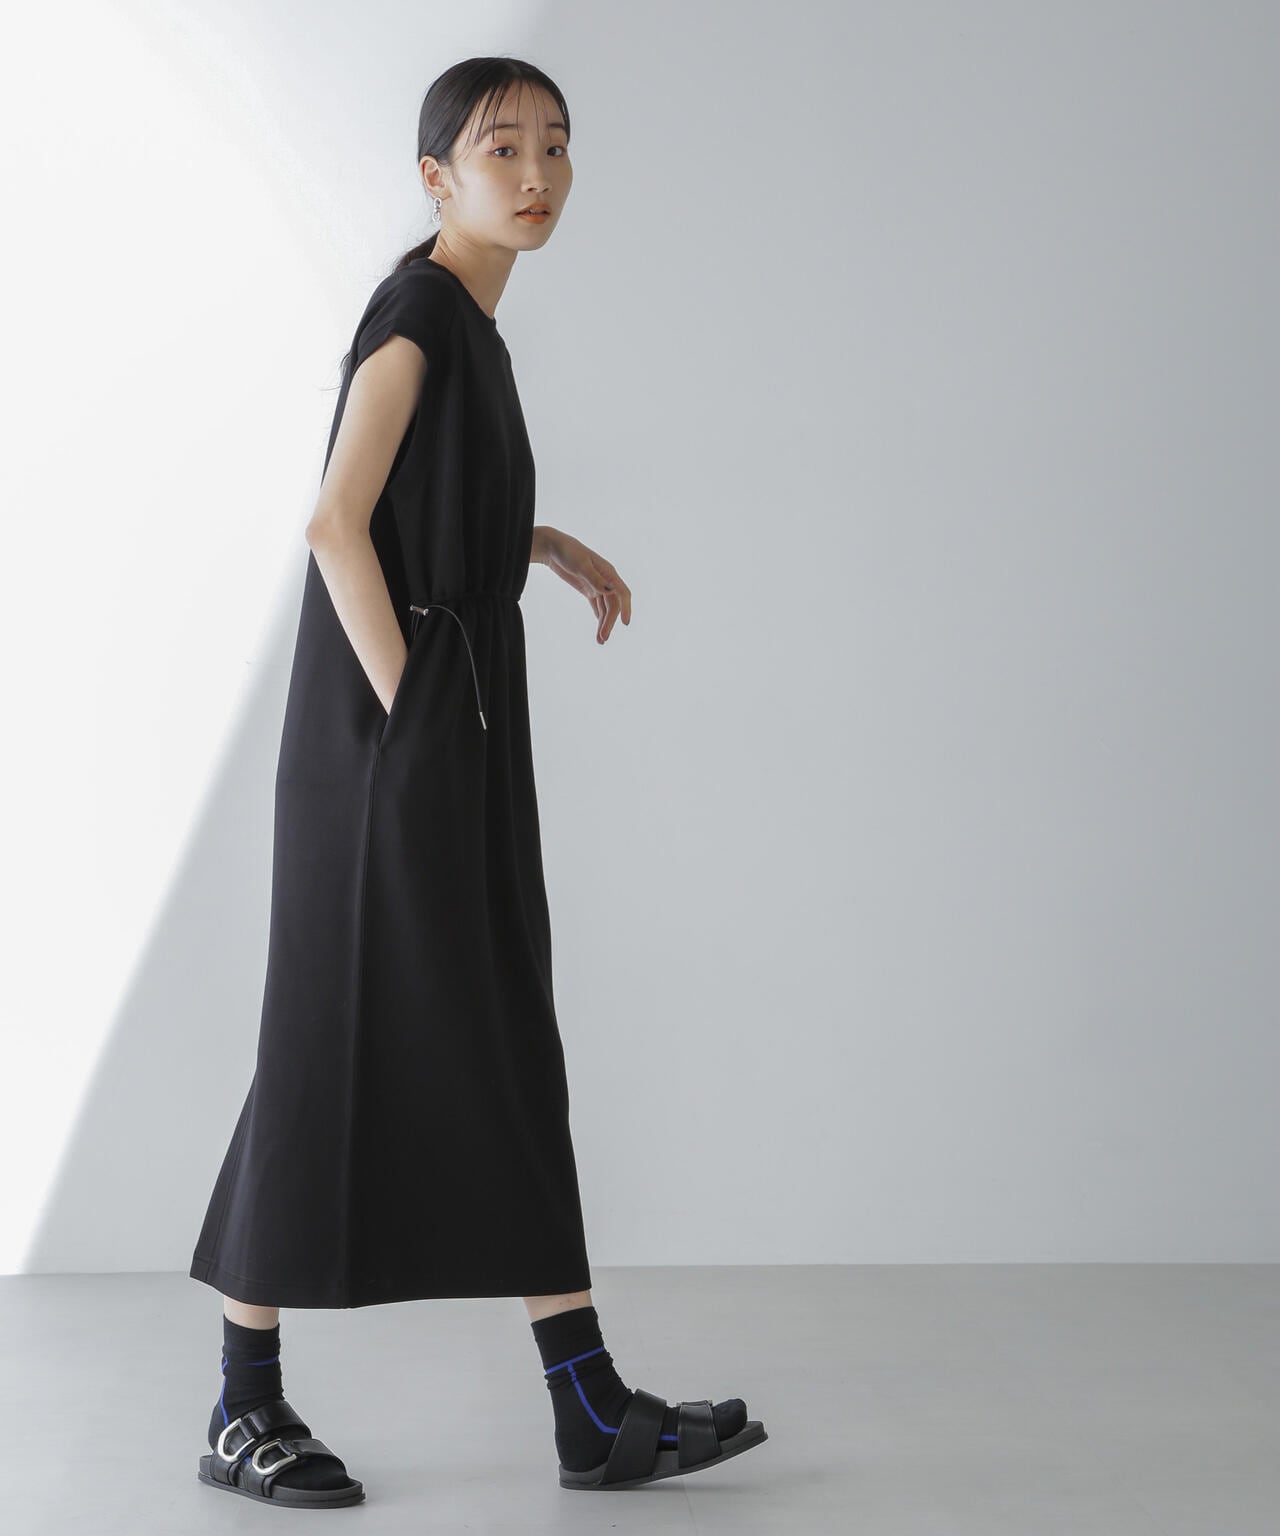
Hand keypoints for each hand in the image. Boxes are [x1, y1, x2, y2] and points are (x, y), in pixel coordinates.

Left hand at [539, 528, 631, 643]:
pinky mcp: (589, 589)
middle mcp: (606, 580)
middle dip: (609, 622)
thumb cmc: (567, 551)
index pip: (622, 593)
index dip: (626, 608)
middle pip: (613, 605)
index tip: (624, 623)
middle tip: (602, 638)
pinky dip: (599, 618)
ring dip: (604, 623)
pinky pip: (597, 606)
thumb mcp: (580, 564)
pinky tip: (599, 629)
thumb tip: (609, 591)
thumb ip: (594, 579)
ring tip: (600, 640)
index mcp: (608, 572)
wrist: (553, 547)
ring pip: (605, 608)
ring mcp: (597, 586)